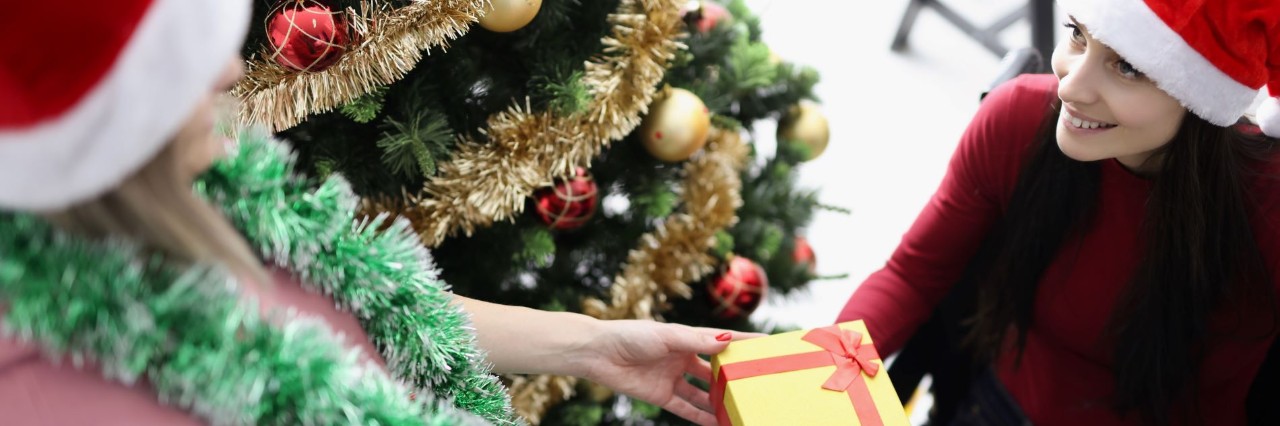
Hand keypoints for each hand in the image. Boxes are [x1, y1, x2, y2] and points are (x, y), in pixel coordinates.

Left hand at [579, 320, 761, 425]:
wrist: (597, 353)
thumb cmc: (630, 335)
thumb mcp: (666, 335)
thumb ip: (695, 341)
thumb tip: (727, 342)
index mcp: (686, 338)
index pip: (721, 340)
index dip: (743, 343)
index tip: (767, 344)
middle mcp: (682, 357)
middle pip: (714, 369)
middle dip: (733, 377)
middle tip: (756, 384)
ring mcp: (673, 377)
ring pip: (702, 392)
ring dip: (718, 401)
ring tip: (739, 409)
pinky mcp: (661, 395)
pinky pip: (685, 408)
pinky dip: (700, 416)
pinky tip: (716, 422)